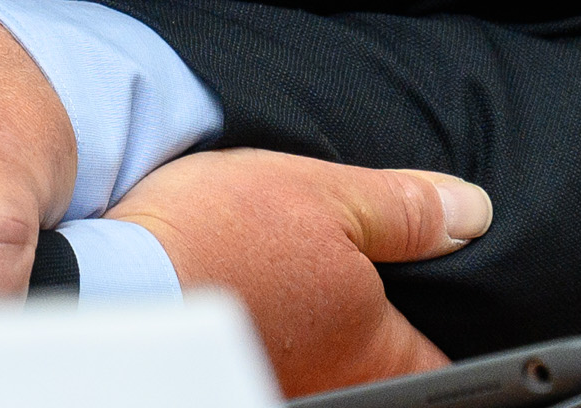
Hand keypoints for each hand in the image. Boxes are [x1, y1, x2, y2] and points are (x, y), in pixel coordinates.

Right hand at [108, 148, 491, 397]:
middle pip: (384, 367)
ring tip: (307, 284)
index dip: (447, 333)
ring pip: (328, 364)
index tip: (441, 306)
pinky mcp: (234, 376)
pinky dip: (279, 334)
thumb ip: (405, 209)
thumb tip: (471, 213)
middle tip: (370, 282)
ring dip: (325, 331)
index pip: (442, 366)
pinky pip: (280, 359)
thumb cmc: (218, 237)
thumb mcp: (323, 193)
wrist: (109, 275)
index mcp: (375, 348)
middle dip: (382, 329)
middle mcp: (336, 384)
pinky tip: (259, 299)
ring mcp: (282, 386)